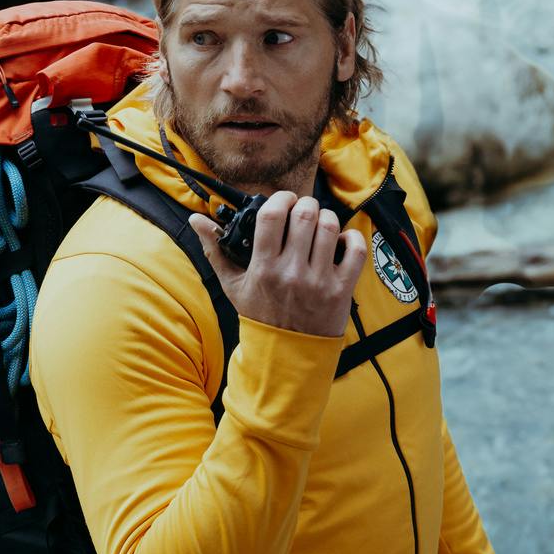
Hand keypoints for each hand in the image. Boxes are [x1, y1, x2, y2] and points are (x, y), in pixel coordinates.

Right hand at [189, 192, 364, 337]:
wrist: (287, 354)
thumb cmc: (260, 316)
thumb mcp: (232, 285)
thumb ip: (215, 250)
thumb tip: (197, 220)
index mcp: (264, 268)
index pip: (272, 217)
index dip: (280, 199)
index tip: (283, 201)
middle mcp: (292, 273)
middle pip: (304, 215)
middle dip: (305, 205)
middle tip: (303, 211)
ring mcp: (319, 281)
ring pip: (330, 227)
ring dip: (326, 218)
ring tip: (319, 225)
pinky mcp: (342, 290)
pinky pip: (356, 251)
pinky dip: (351, 238)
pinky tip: (340, 241)